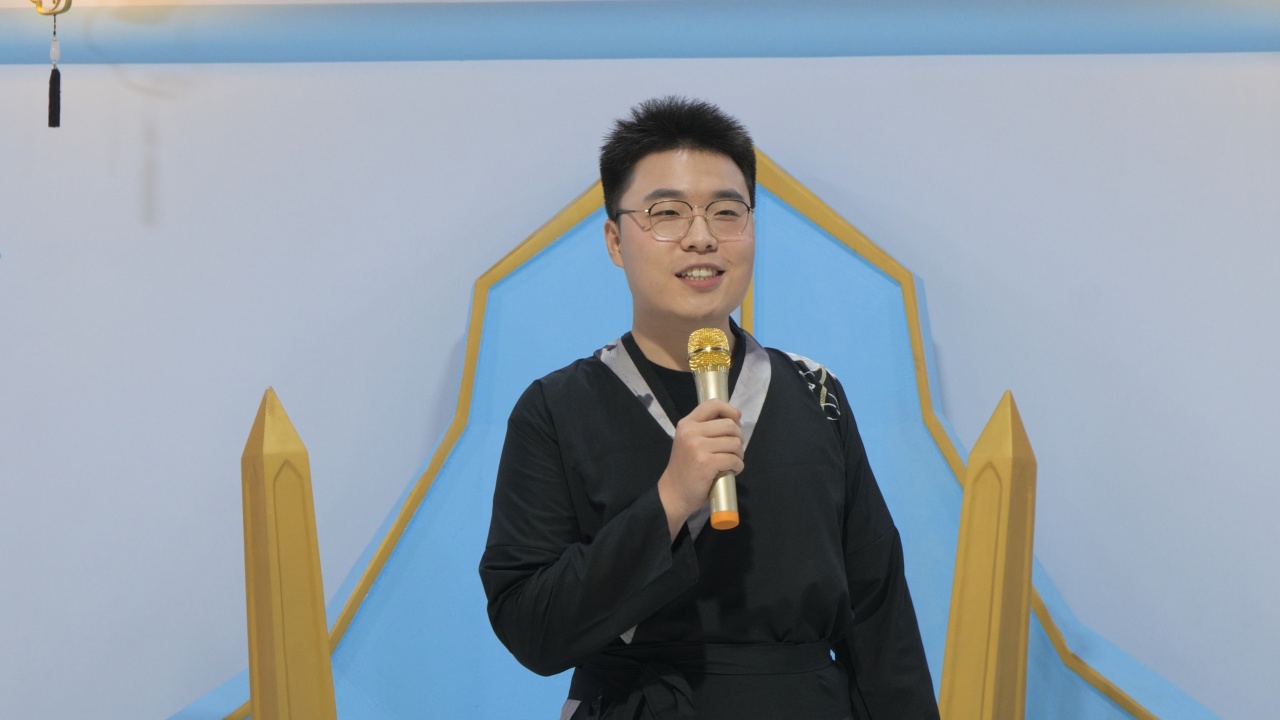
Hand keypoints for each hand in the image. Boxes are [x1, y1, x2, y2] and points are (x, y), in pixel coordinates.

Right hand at [657, 399, 743, 538]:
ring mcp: (698, 447)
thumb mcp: (689, 441)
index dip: (730, 410)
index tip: (736, 420)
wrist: (674, 493)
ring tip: (732, 461)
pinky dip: (738, 466)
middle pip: (730, 425)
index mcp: (687, 424)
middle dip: (738, 438)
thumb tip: (735, 417)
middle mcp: (691, 432)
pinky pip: (734, 460)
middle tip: (734, 450)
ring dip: (739, 454)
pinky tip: (731, 471)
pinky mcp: (707, 463)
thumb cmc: (685, 468)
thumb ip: (705, 428)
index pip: (713, 404)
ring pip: (734, 443)